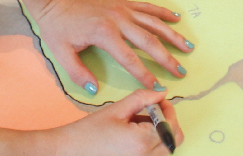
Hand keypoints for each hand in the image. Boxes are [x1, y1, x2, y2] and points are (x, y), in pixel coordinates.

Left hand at [21, 0, 191, 94]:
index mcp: (104, 33)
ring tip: (188, 47)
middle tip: (180, 71)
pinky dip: (162, 12)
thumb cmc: (57, 25)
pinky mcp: (122, 3)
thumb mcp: (61, 52)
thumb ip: (78, 73)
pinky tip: (176, 18)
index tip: (156, 86)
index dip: (144, 74)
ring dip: (172, 35)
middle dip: (166, 58)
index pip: (129, 59)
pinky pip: (147, 7)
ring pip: (153, 23)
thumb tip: (93, 89)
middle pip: (149, 41)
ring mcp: (122, 9)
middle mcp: (118, 20)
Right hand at [43, 89, 182, 155]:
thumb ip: (142, 99)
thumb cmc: (88, 132)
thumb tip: (161, 92)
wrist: (68, 151)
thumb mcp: (117, 109)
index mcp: (142, 141)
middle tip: (155, 110)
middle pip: (174, 140)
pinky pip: (154, 155)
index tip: (158, 100)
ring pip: (166, 149)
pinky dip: (153, 144)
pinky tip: (135, 134)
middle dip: (169, 122)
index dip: (168, 109)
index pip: (171, 124)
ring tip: (141, 122)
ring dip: (162, 133)